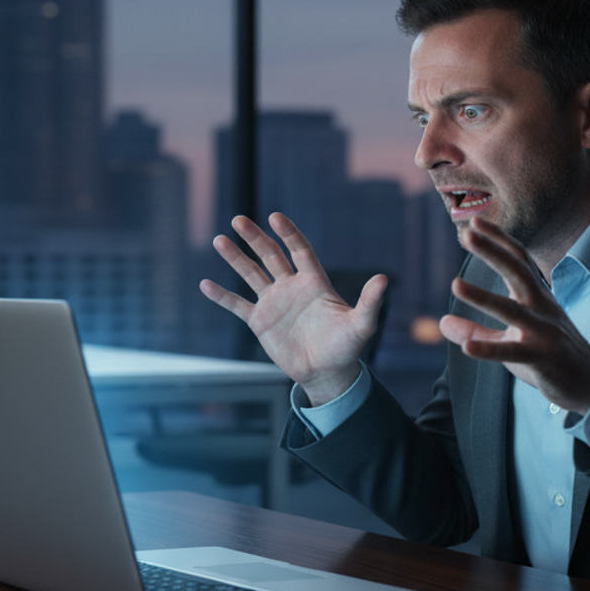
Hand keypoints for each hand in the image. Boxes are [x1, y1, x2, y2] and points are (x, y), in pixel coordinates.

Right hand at [200, 213, 387, 405]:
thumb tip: (384, 278)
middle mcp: (291, 287)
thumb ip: (369, 302)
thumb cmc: (346, 347)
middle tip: (240, 220)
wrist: (327, 373)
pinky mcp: (260, 322)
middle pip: (270, 255)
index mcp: (314, 282)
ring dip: (235, 258)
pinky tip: (205, 284)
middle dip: (255, 238)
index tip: (275, 217)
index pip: (299, 250)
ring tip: (220, 240)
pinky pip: (237, 305)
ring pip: (251, 274)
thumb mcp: (361, 324)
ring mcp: (274, 303)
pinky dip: (222, 296)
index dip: (288, 233)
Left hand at [439, 218, 589, 413]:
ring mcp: (543, 332)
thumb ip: (477, 330)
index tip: (474, 222)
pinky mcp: (542, 358)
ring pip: (512, 310)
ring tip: (455, 284)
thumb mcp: (510, 340)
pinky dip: (490, 349)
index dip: (498, 240)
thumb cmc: (547, 356)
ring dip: (483, 297)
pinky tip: (467, 348)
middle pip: (517, 273)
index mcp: (535, 298)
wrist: (588, 382)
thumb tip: (443, 323)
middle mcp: (540, 308)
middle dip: (492, 252)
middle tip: (467, 233)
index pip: (517, 261)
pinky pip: (513, 352)